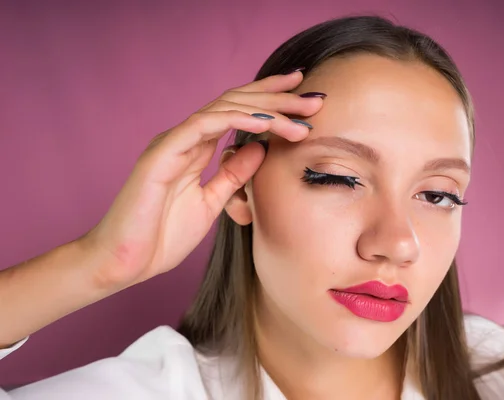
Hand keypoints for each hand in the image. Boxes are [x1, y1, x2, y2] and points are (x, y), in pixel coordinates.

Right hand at [82, 70, 323, 289]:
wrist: (123, 262)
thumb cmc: (161, 235)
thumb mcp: (212, 202)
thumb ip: (233, 175)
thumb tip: (260, 150)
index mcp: (195, 148)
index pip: (239, 115)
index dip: (271, 103)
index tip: (305, 102)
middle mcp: (185, 138)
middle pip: (237, 104)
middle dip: (278, 98)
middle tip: (315, 98)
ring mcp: (172, 142)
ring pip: (225, 110)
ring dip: (266, 109)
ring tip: (301, 114)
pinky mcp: (161, 154)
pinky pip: (202, 127)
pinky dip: (235, 120)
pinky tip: (265, 122)